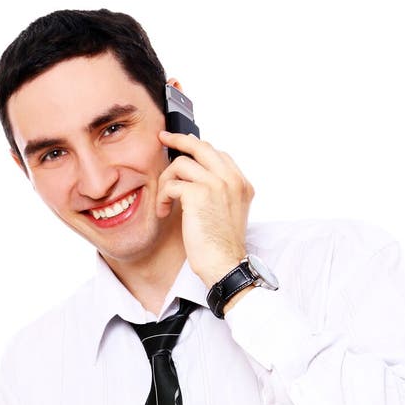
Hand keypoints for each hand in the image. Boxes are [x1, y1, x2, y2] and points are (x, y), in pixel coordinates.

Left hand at [156, 131, 254, 287]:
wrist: (225, 265)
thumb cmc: (223, 247)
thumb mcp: (228, 214)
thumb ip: (219, 193)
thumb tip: (196, 177)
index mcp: (242, 184)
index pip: (218, 154)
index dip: (198, 148)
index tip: (184, 147)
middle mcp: (232, 180)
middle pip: (201, 146)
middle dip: (179, 139)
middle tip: (163, 139)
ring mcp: (216, 184)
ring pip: (181, 163)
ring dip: (166, 181)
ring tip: (164, 201)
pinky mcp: (198, 194)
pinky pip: (171, 184)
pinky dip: (163, 197)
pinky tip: (164, 211)